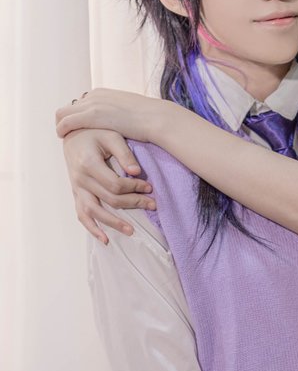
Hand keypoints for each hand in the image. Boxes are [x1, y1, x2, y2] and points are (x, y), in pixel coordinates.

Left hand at [55, 88, 161, 141]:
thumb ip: (120, 114)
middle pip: (69, 106)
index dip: (76, 116)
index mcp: (103, 93)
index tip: (77, 128)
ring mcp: (92, 104)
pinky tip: (63, 138)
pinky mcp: (92, 115)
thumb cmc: (149, 119)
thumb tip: (122, 121)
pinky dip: (61, 129)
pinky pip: (66, 121)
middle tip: (66, 134)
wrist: (156, 118)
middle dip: (65, 120)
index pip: (81, 103)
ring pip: (63, 113)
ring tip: (63, 137)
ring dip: (60, 125)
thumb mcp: (131, 111)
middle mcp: (95, 95)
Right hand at [62, 129, 153, 243]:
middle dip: (133, 204)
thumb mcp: (112, 135)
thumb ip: (125, 153)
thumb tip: (136, 172)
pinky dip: (92, 228)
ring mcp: (76, 187)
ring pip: (94, 211)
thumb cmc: (94, 131)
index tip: (149, 187)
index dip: (135, 188)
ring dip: (112, 223)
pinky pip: (81, 214)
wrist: (72, 132)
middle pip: (109, 199)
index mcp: (88, 164)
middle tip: (152, 205)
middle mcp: (80, 178)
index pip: (115, 184)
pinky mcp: (76, 193)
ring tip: (131, 231)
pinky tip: (105, 239)